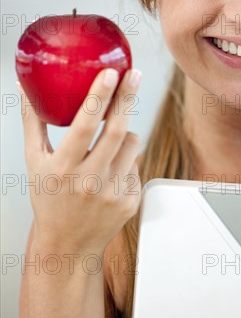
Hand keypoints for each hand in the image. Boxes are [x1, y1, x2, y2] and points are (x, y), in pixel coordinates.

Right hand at [17, 68, 141, 255]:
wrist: (68, 244)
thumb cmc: (50, 200)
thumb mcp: (35, 163)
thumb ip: (33, 125)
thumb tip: (26, 90)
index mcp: (64, 168)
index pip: (85, 125)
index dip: (99, 96)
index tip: (109, 73)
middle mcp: (90, 181)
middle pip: (117, 130)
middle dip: (127, 97)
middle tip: (134, 75)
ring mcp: (113, 193)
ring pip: (132, 145)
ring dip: (126, 132)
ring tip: (111, 139)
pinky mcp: (130, 201)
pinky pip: (136, 165)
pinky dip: (126, 160)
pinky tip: (111, 172)